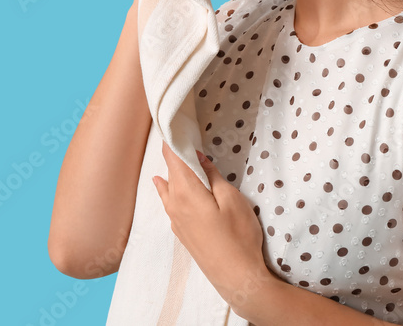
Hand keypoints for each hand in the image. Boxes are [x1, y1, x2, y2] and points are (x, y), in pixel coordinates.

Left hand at [152, 141, 273, 310]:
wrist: (236, 278)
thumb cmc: (239, 237)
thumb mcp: (231, 200)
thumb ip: (212, 177)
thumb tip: (197, 158)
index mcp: (186, 193)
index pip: (173, 159)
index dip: (172, 140)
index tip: (171, 124)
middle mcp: (175, 205)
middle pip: (170, 172)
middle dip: (173, 154)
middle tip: (177, 135)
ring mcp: (176, 221)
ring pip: (168, 188)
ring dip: (171, 172)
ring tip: (171, 155)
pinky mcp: (181, 232)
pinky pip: (169, 202)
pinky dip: (168, 188)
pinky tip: (163, 185)